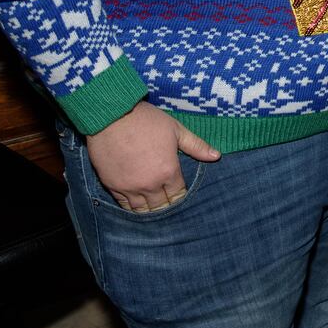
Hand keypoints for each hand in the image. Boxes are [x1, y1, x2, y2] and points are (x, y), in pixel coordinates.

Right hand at [85, 101, 220, 211]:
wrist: (111, 116)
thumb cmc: (146, 120)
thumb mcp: (176, 130)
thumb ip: (196, 146)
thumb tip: (216, 156)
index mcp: (168, 172)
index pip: (178, 195)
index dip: (180, 195)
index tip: (179, 193)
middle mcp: (150, 185)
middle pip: (162, 206)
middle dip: (166, 205)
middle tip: (167, 202)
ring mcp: (130, 188)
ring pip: (142, 211)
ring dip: (149, 210)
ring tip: (153, 207)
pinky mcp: (112, 186)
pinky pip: (123, 206)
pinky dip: (131, 207)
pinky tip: (135, 204)